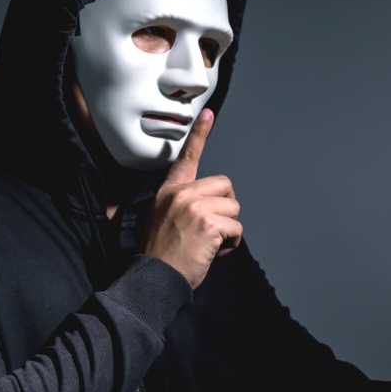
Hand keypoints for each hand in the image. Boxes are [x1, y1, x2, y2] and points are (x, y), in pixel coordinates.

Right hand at [142, 108, 241, 289]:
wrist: (153, 278)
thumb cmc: (159, 255)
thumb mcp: (156, 221)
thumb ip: (172, 207)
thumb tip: (164, 204)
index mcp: (169, 191)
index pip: (187, 157)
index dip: (200, 134)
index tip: (209, 113)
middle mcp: (181, 194)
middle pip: (225, 186)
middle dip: (225, 207)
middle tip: (209, 228)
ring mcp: (195, 207)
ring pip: (234, 208)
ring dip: (228, 229)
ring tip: (207, 243)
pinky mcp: (209, 222)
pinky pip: (236, 228)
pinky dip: (231, 244)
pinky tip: (213, 253)